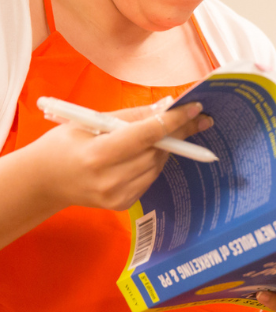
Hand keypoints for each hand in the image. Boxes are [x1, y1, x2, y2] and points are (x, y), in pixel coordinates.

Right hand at [30, 102, 210, 211]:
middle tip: (193, 116)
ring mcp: (117, 195)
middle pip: (157, 151)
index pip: (147, 135)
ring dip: (166, 147)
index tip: (195, 109)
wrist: (44, 181)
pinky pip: (150, 177)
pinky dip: (154, 162)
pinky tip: (147, 152)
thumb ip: (131, 116)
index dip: (174, 121)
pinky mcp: (123, 204)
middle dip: (176, 132)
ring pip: (157, 165)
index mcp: (98, 154)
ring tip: (167, 132)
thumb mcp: (90, 122)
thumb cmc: (64, 145)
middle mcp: (110, 179)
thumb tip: (165, 107)